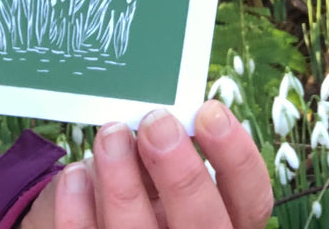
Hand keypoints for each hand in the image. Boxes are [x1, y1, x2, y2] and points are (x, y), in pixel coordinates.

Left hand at [22, 101, 273, 228]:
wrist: (103, 226)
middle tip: (157, 123)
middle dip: (180, 171)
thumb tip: (161, 116)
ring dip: (123, 180)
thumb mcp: (171, 176)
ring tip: (111, 134)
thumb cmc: (145, 193)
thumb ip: (175, 152)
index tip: (209, 112)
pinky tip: (75, 174)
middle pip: (202, 223)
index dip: (236, 156)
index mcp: (225, 221)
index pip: (253, 198)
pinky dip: (78, 207)